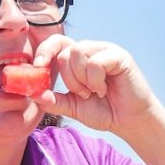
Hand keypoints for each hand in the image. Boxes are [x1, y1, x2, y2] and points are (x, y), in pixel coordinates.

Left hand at [32, 35, 160, 136]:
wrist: (129, 122)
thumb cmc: (104, 111)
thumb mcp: (73, 107)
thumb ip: (54, 100)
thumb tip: (34, 94)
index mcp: (79, 58)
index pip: (57, 42)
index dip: (45, 50)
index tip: (37, 66)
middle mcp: (92, 50)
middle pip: (65, 51)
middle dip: (68, 78)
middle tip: (83, 93)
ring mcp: (106, 51)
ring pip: (77, 52)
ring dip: (81, 79)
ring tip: (94, 91)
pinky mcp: (119, 56)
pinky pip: (95, 62)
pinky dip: (95, 80)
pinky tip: (104, 89)